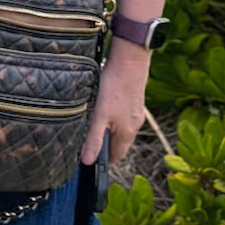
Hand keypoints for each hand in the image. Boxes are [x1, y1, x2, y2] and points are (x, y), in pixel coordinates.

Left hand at [82, 44, 150, 165]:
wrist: (130, 62)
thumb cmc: (114, 88)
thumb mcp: (100, 116)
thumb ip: (94, 140)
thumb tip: (88, 162)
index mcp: (127, 133)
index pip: (117, 156)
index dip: (105, 161)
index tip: (92, 161)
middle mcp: (135, 125)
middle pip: (120, 144)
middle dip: (107, 147)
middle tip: (90, 144)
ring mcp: (136, 113)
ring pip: (123, 130)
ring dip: (111, 132)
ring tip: (95, 126)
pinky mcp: (135, 102)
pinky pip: (125, 117)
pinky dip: (115, 119)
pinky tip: (106, 109)